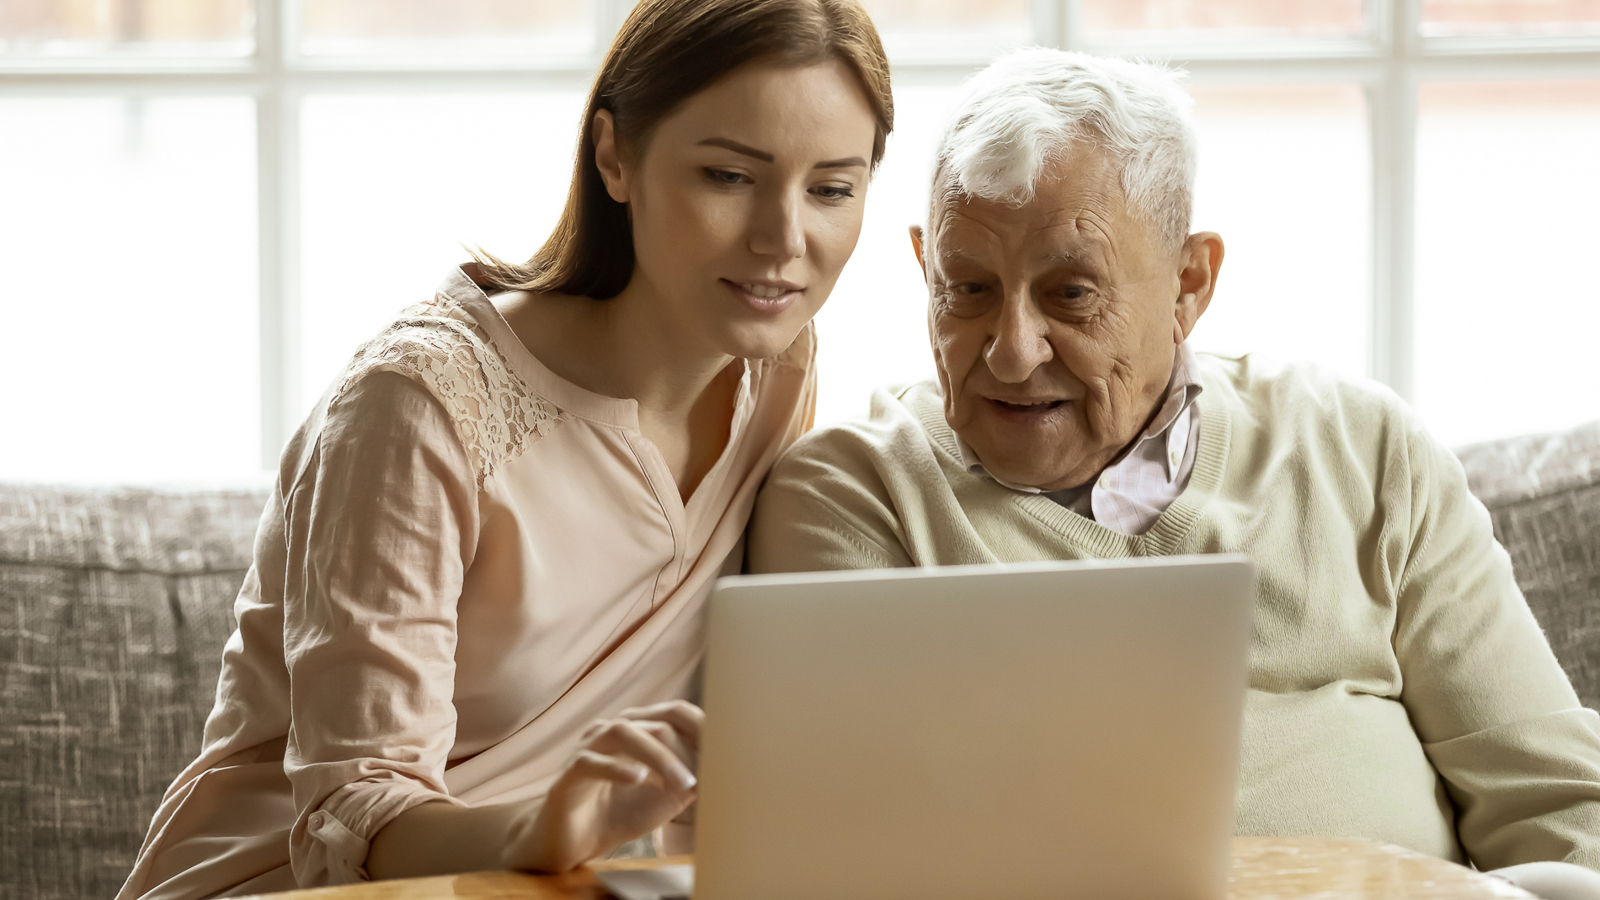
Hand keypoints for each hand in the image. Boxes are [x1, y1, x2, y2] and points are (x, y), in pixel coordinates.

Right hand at [512, 700, 701, 871]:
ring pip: (624, 733)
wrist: (573, 842)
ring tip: (682, 784)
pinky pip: (591, 762)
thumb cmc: (619, 812)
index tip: (727, 749)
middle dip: (686, 749)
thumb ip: (689, 781)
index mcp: (638, 730)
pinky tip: (638, 779)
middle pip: (656, 721)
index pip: (674, 712)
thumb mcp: (664, 798)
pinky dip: (617, 768)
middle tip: (704, 779)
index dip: (702, 726)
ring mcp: (588, 748)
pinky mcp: (568, 774)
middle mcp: (612, 730)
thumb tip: (719, 768)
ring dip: (659, 757)